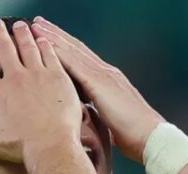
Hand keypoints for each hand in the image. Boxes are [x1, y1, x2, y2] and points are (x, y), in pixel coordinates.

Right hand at [0, 19, 82, 162]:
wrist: (51, 146)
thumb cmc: (20, 147)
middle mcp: (15, 78)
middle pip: (4, 49)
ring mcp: (37, 74)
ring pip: (27, 46)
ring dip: (22, 34)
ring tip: (19, 25)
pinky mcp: (57, 76)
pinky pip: (49, 54)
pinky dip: (44, 44)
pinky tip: (42, 39)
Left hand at [31, 17, 165, 162]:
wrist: (150, 136)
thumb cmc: (132, 133)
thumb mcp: (109, 117)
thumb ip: (96, 108)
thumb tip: (82, 113)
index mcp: (107, 80)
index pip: (81, 57)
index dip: (64, 45)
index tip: (48, 36)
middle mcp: (105, 72)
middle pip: (75, 48)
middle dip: (56, 34)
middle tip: (38, 22)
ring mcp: (103, 75)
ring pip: (73, 51)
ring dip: (53, 37)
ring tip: (36, 26)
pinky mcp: (100, 83)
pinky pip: (75, 64)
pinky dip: (60, 53)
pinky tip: (46, 46)